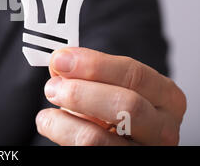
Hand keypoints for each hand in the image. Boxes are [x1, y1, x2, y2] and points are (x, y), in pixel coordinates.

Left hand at [35, 47, 186, 145]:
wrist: (113, 140)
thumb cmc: (113, 111)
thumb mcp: (108, 88)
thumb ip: (87, 74)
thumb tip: (60, 62)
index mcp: (166, 97)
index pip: (134, 75)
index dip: (93, 65)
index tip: (60, 60)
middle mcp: (162, 129)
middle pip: (125, 106)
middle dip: (79, 93)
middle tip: (51, 87)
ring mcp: (142, 152)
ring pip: (96, 138)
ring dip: (62, 120)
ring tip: (47, 111)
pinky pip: (83, 150)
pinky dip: (58, 133)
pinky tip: (50, 124)